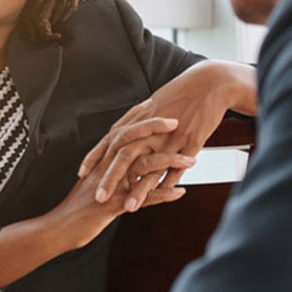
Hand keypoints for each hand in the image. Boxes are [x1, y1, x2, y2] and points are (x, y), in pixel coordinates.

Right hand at [47, 122, 193, 249]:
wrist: (60, 227)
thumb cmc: (78, 207)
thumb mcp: (94, 184)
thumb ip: (109, 172)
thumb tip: (125, 166)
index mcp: (100, 160)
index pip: (120, 131)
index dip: (136, 116)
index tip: (153, 103)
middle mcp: (104, 167)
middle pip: (130, 139)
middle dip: (154, 128)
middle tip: (175, 119)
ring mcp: (110, 185)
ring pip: (143, 165)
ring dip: (169, 161)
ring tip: (191, 159)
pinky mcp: (114, 204)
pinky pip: (143, 198)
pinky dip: (163, 194)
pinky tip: (180, 192)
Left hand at [78, 61, 256, 210]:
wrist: (209, 84)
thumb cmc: (180, 94)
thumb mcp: (153, 105)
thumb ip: (136, 122)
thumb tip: (121, 132)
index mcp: (138, 120)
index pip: (110, 141)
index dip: (95, 157)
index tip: (82, 173)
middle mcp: (150, 129)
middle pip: (124, 156)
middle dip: (110, 178)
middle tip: (99, 197)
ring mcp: (170, 137)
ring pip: (149, 166)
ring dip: (138, 189)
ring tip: (129, 208)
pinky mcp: (190, 142)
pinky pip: (177, 167)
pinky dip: (168, 183)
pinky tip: (161, 198)